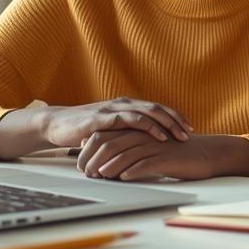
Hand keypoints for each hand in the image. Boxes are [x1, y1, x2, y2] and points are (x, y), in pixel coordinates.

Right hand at [42, 99, 191, 150]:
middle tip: (191, 132)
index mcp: (127, 105)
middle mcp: (123, 104)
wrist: (57, 125)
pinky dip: (148, 127)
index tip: (190, 128)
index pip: (157, 108)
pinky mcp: (104, 119)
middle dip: (176, 120)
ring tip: (179, 136)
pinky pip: (131, 121)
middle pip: (157, 108)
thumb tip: (147, 143)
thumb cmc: (84, 129)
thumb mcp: (110, 130)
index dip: (175, 116)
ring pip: (147, 112)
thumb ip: (126, 131)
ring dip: (167, 124)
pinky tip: (159, 136)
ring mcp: (113, 110)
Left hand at [76, 130, 248, 180]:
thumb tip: (98, 151)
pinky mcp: (166, 158)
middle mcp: (143, 135)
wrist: (207, 154)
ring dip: (109, 167)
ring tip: (99, 177)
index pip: (104, 136)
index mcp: (137, 130)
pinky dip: (132, 171)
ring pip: (125, 153)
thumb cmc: (176, 153)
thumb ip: (125, 146)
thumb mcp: (147, 147)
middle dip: (93, 160)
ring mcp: (155, 146)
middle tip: (85, 174)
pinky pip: (146, 164)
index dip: (88, 150)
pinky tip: (123, 178)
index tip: (80, 165)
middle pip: (110, 144)